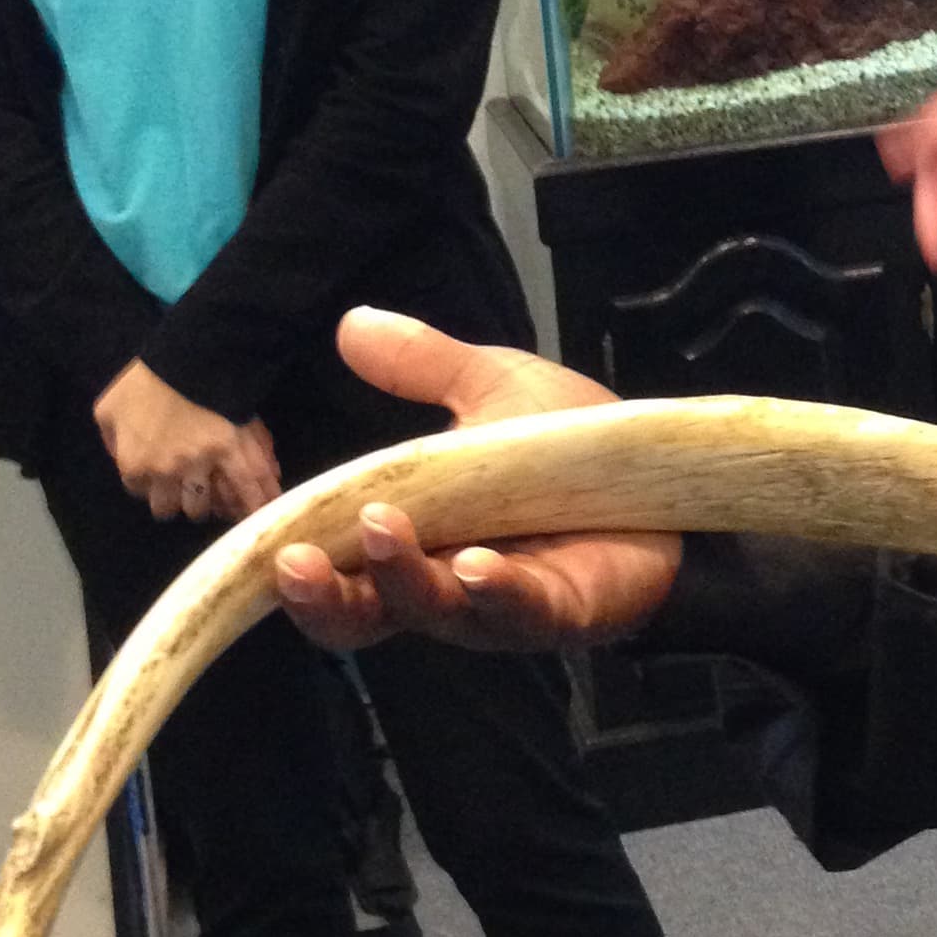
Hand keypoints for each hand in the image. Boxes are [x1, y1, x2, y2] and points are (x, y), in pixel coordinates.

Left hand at [94, 360, 281, 522]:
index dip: (148, 484)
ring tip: (221, 502)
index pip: (139, 492)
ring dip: (209, 503)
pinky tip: (262, 506)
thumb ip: (113, 439)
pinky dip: (254, 499)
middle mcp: (167, 474)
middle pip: (170, 507)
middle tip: (186, 488)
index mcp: (134, 464)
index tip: (156, 476)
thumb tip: (120, 454)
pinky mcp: (232, 452)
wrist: (183, 357)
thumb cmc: (141, 381)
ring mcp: (201, 465)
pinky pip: (244, 484)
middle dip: (176, 499)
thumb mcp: (109, 408)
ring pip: (206, 504)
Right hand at [273, 308, 679, 655]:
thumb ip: (424, 367)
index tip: (266, 550)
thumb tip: (351, 322)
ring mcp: (503, 607)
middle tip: (295, 561)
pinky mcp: (565, 611)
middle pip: (369, 614)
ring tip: (385, 529)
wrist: (671, 475)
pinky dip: (497, 592)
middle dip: (329, 595)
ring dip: (404, 578)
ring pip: (437, 612)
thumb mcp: (493, 390)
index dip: (299, 574)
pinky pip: (523, 612)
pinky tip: (479, 567)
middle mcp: (446, 588)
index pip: (341, 573)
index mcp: (416, 541)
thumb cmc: (572, 445)